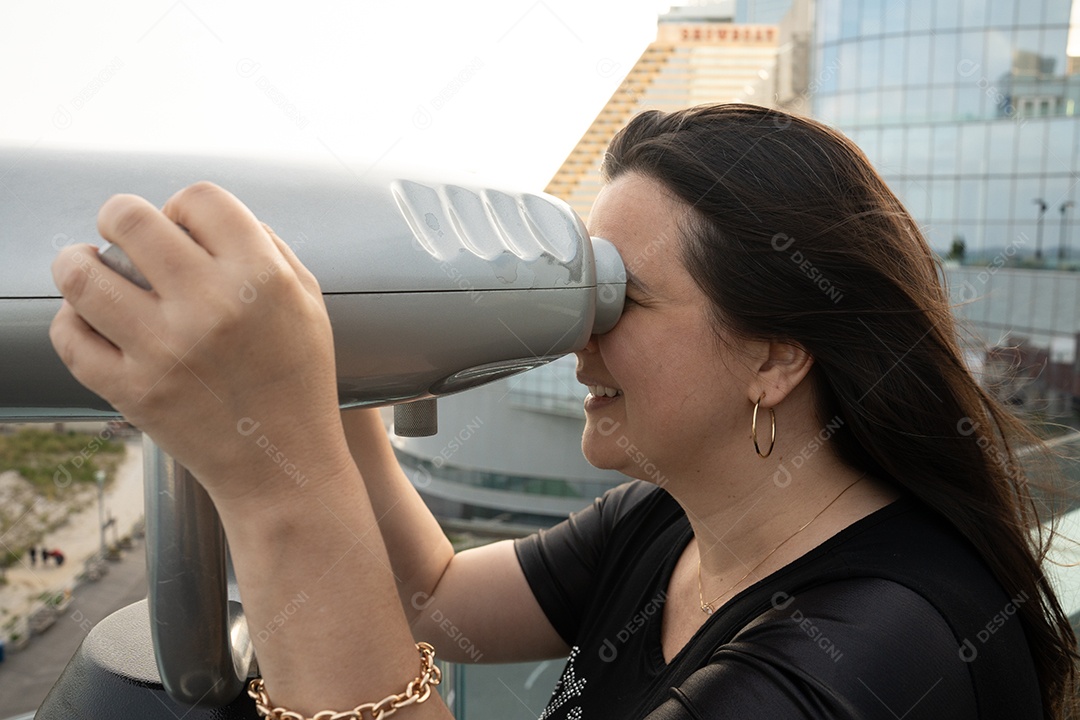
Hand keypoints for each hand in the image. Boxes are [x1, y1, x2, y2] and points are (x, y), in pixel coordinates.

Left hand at [50, 182, 347, 505]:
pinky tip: (91, 320)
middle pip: (130, 218)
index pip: (199, 198)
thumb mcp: (308, 303)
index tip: (181, 228)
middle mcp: (211, 306)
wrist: (284, 466)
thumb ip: (266, 248)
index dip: (184, 206)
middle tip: (123, 236)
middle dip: (119, 217)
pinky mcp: (133, 391)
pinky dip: (72, 322)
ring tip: (88, 267)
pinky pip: (71, 337)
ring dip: (77, 262)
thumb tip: (201, 217)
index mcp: (261, 278)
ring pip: (81, 273)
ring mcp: (166, 349)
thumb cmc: (298, 380)